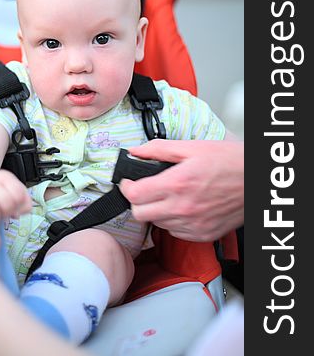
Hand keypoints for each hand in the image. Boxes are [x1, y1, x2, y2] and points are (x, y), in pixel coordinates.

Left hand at [119, 139, 243, 240]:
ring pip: (156, 224)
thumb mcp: (191, 147)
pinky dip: (172, 221)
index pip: (134, 196)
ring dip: (155, 211)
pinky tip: (181, 206)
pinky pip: (174, 232)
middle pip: (140, 214)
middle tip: (144, 189)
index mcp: (177, 184)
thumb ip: (158, 149)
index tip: (129, 182)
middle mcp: (182, 208)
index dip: (126, 187)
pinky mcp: (202, 235)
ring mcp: (192, 225)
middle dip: (137, 200)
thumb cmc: (228, 161)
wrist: (255, 182)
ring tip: (167, 196)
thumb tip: (135, 151)